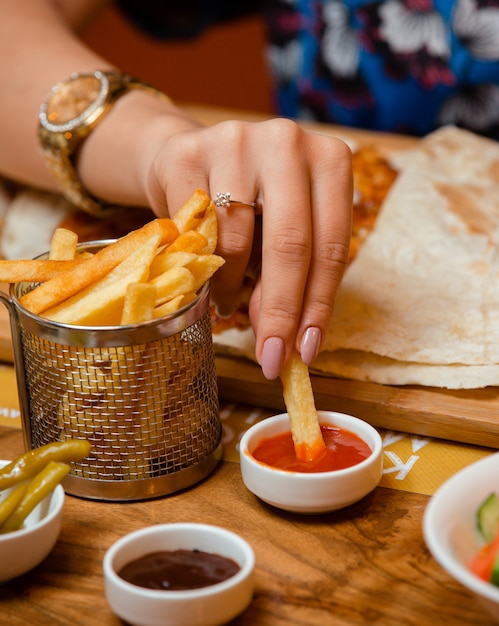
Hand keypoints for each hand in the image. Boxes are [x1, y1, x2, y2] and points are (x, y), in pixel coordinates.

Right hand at [147, 118, 352, 378]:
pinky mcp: (188, 153)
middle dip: (281, 311)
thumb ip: (292, 277)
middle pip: (291, 243)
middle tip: (271, 357)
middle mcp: (288, 141)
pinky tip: (206, 279)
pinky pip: (196, 230)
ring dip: (234, 290)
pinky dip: (203, 267)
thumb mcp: (284, 235)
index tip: (305, 352)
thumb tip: (287, 339)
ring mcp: (236, 141)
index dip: (318, 306)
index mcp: (330, 160)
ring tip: (230, 305)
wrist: (193, 160)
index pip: (331, 246)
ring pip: (239, 241)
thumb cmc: (252, 204)